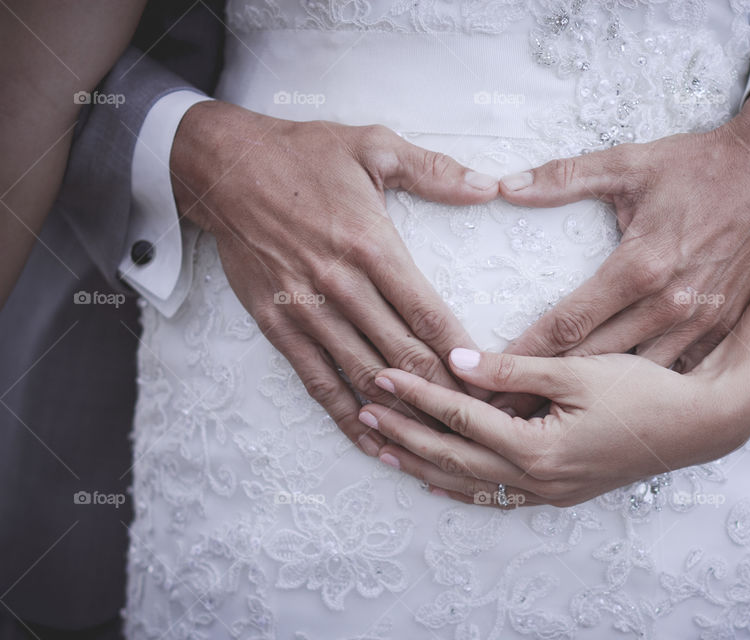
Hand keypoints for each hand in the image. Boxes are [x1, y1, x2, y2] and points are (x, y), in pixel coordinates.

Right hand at [170, 101, 499, 455]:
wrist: (224, 167)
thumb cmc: (303, 155)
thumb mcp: (373, 145)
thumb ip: (435, 171)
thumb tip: (489, 186)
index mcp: (372, 244)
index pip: (428, 314)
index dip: (462, 354)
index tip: (490, 381)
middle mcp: (340, 284)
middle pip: (403, 354)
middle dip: (444, 393)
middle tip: (478, 422)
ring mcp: (306, 310)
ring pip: (363, 376)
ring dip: (402, 413)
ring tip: (438, 441)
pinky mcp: (277, 325)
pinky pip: (317, 382)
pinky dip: (347, 417)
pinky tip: (374, 441)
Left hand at [357, 348, 746, 507]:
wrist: (698, 426)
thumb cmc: (644, 392)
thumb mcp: (578, 371)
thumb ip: (513, 370)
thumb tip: (457, 360)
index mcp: (537, 448)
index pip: (460, 418)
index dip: (418, 396)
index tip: (383, 376)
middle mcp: (536, 480)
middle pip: (452, 458)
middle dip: (404, 435)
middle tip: (363, 414)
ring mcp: (547, 493)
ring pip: (468, 484)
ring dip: (422, 465)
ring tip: (382, 449)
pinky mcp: (558, 493)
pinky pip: (494, 496)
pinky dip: (459, 486)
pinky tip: (438, 479)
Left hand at [493, 83, 749, 414]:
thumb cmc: (703, 166)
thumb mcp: (630, 163)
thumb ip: (564, 178)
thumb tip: (505, 186)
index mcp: (640, 266)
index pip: (568, 323)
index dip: (525, 352)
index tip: (489, 374)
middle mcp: (669, 305)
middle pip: (593, 362)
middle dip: (546, 390)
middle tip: (503, 412)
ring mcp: (698, 323)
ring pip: (630, 376)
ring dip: (589, 401)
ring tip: (545, 424)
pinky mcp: (719, 330)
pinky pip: (670, 372)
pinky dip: (637, 391)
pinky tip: (609, 409)